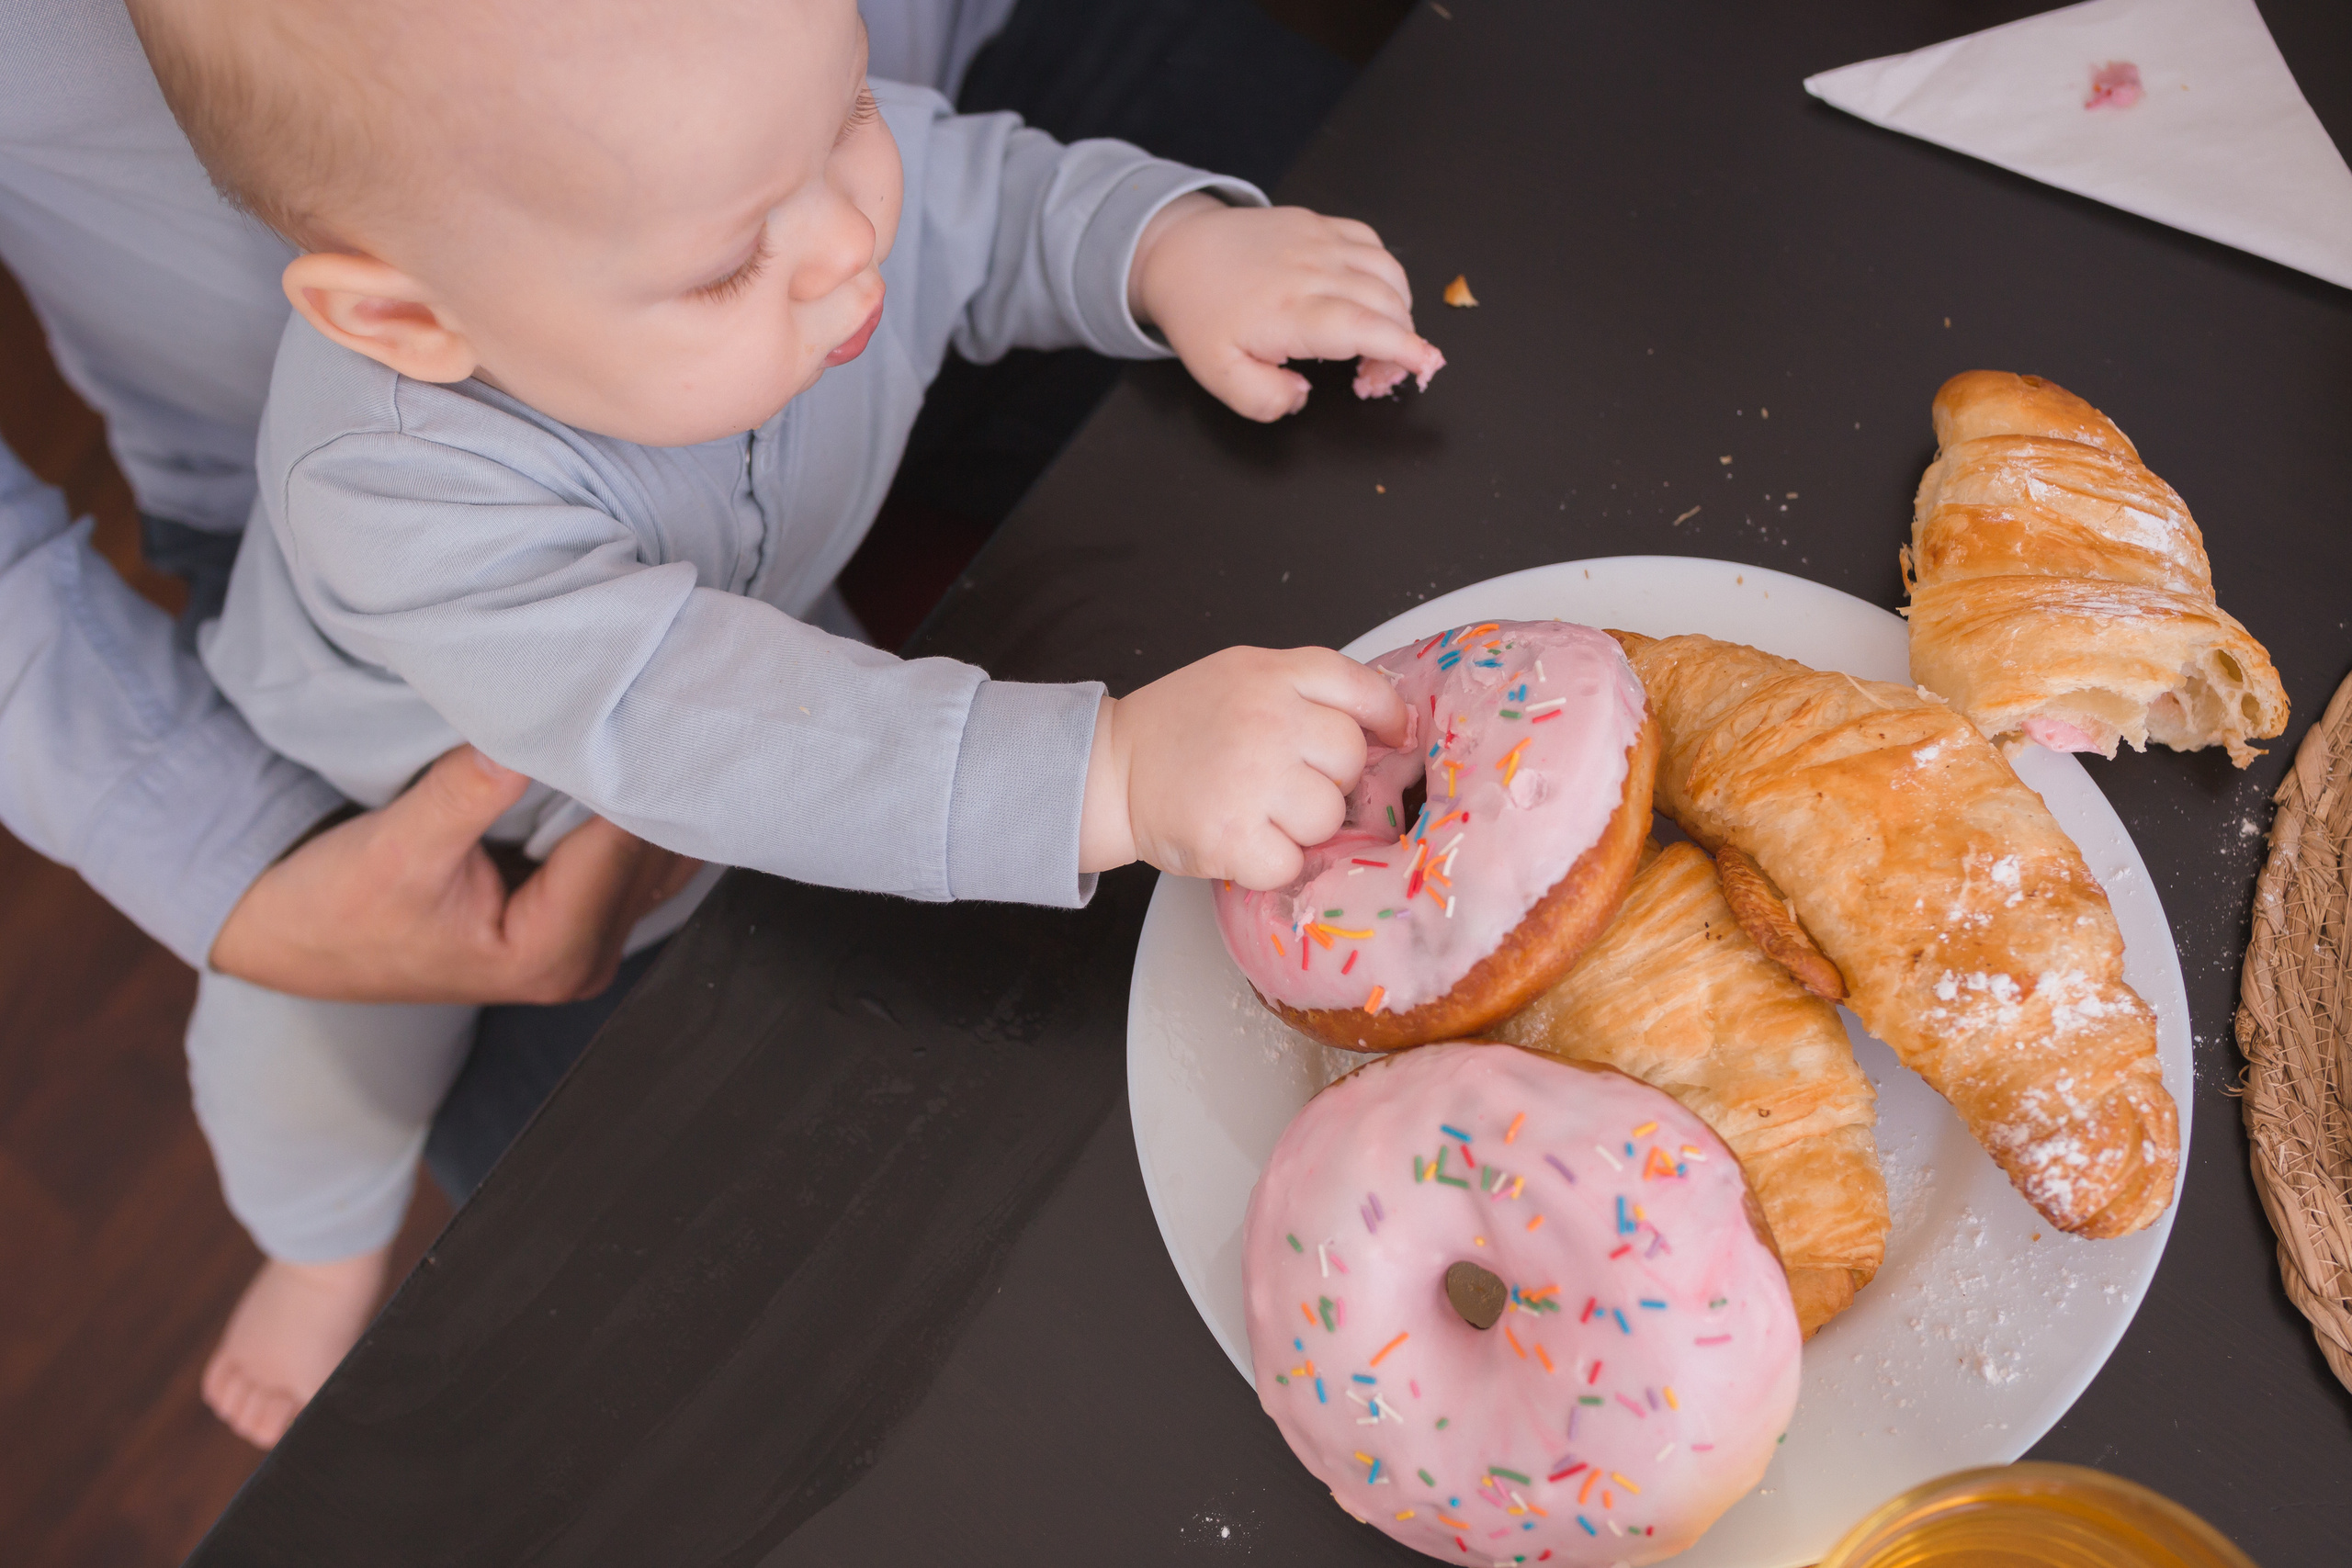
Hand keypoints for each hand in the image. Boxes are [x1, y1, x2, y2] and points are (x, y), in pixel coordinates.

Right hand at [209, 745, 701, 1003]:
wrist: (300, 939)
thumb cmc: (338, 909)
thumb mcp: (395, 846)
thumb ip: (466, 793)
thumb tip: (522, 738)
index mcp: (552, 952)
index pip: (624, 847)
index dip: (635, 772)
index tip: (640, 700)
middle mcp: (587, 957)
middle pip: (652, 853)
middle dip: (651, 779)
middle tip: (654, 692)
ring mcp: (590, 940)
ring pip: (653, 854)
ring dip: (649, 791)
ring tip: (644, 714)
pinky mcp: (581, 917)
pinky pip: (631, 856)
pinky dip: (631, 808)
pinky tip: (627, 755)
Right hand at [1080, 647, 1408, 887]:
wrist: (1109, 768)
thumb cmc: (1179, 727)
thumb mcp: (1242, 676)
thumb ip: (1305, 689)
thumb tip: (1384, 724)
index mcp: (1272, 675)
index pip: (1363, 689)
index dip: (1389, 718)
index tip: (1394, 739)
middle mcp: (1267, 720)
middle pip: (1350, 760)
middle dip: (1328, 779)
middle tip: (1282, 781)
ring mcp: (1251, 778)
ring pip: (1328, 816)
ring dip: (1302, 825)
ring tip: (1258, 811)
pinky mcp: (1233, 836)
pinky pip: (1293, 862)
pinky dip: (1272, 863)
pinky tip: (1243, 840)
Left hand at [1128, 194, 1444, 421]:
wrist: (1178, 252)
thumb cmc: (1200, 314)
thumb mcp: (1217, 376)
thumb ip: (1262, 400)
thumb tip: (1302, 395)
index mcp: (1290, 313)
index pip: (1366, 329)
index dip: (1403, 348)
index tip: (1426, 364)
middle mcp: (1313, 271)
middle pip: (1387, 304)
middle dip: (1400, 343)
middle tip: (1373, 375)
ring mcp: (1319, 240)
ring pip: (1388, 271)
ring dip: (1398, 309)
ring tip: (1377, 338)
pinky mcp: (1319, 223)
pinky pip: (1372, 243)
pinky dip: (1385, 273)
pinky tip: (1370, 296)